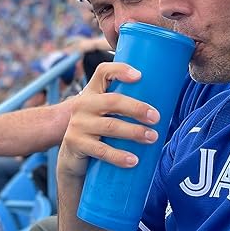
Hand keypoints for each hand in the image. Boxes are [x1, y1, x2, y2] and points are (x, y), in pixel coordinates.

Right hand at [57, 61, 159, 180]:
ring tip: (152, 137)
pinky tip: (133, 160)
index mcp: (92, 92)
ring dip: (135, 132)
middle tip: (156, 117)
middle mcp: (83, 104)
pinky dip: (119, 156)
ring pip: (111, 126)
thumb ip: (122, 107)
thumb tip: (157, 110)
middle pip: (112, 100)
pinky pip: (102, 150)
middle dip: (137, 108)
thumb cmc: (97, 132)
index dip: (120, 70)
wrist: (72, 157)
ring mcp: (78, 124)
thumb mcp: (104, 114)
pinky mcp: (76, 143)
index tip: (140, 76)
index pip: (103, 72)